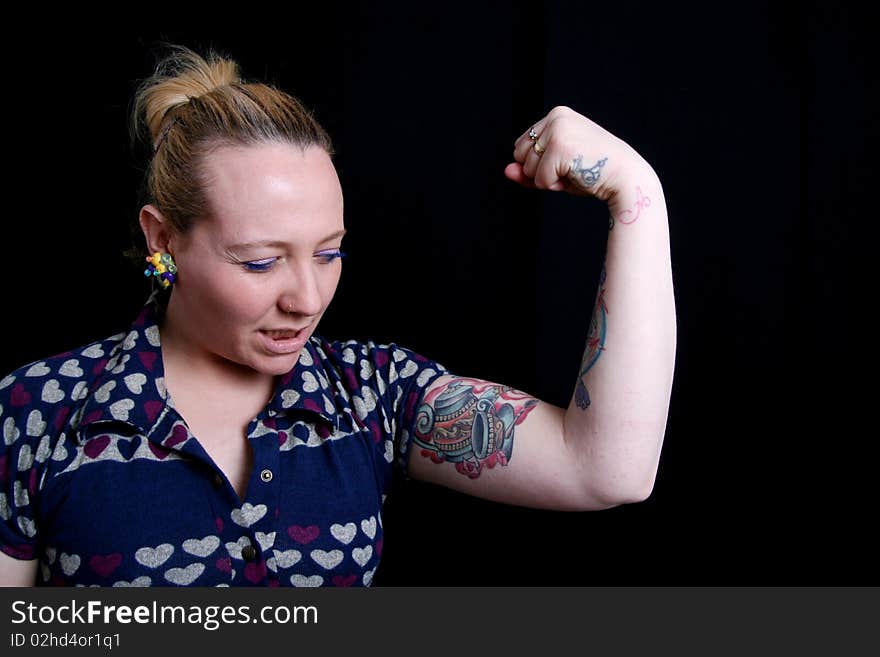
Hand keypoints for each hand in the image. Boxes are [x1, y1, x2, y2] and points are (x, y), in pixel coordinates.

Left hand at [505, 106, 649, 201]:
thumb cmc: (593, 173)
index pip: (522, 147)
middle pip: (519, 156)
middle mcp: (556, 117)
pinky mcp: (560, 147)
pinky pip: (539, 179)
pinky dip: (554, 186)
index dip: (538, 165)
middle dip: (539, 171)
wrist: (626, 178)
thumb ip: (528, 170)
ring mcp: (558, 130)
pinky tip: (576, 176)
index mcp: (556, 115)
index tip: (566, 163)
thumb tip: (506, 170)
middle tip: (571, 169)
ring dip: (547, 179)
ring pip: (527, 168)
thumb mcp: (556, 169)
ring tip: (575, 172)